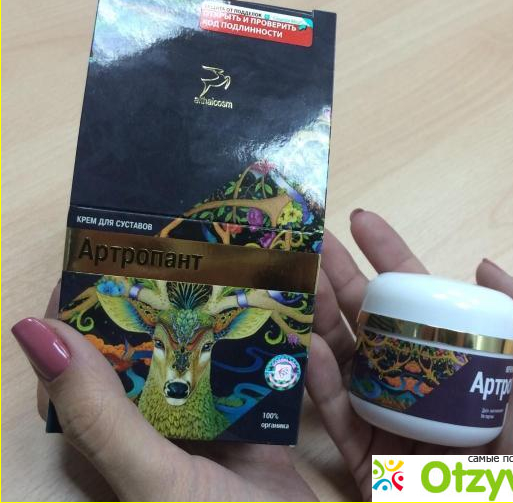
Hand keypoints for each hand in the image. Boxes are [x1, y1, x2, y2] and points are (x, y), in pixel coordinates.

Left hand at [12, 286, 316, 501]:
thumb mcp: (151, 477)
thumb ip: (98, 415)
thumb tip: (32, 332)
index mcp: (113, 440)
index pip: (75, 368)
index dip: (75, 315)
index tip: (91, 261)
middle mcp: (154, 429)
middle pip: (142, 353)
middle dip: (149, 302)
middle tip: (166, 249)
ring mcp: (205, 425)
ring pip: (196, 358)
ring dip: (204, 317)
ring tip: (217, 265)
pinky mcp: (251, 425)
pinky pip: (248, 374)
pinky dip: (254, 343)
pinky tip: (266, 308)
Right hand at [306, 210, 512, 498]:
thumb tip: (482, 262)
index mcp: (460, 363)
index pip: (418, 298)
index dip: (389, 256)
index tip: (361, 221)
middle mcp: (421, 385)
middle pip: (372, 322)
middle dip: (341, 279)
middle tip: (314, 242)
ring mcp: (391, 422)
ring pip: (347, 361)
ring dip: (322, 317)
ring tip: (303, 280)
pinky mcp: (368, 461)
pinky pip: (339, 417)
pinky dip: (320, 381)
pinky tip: (308, 346)